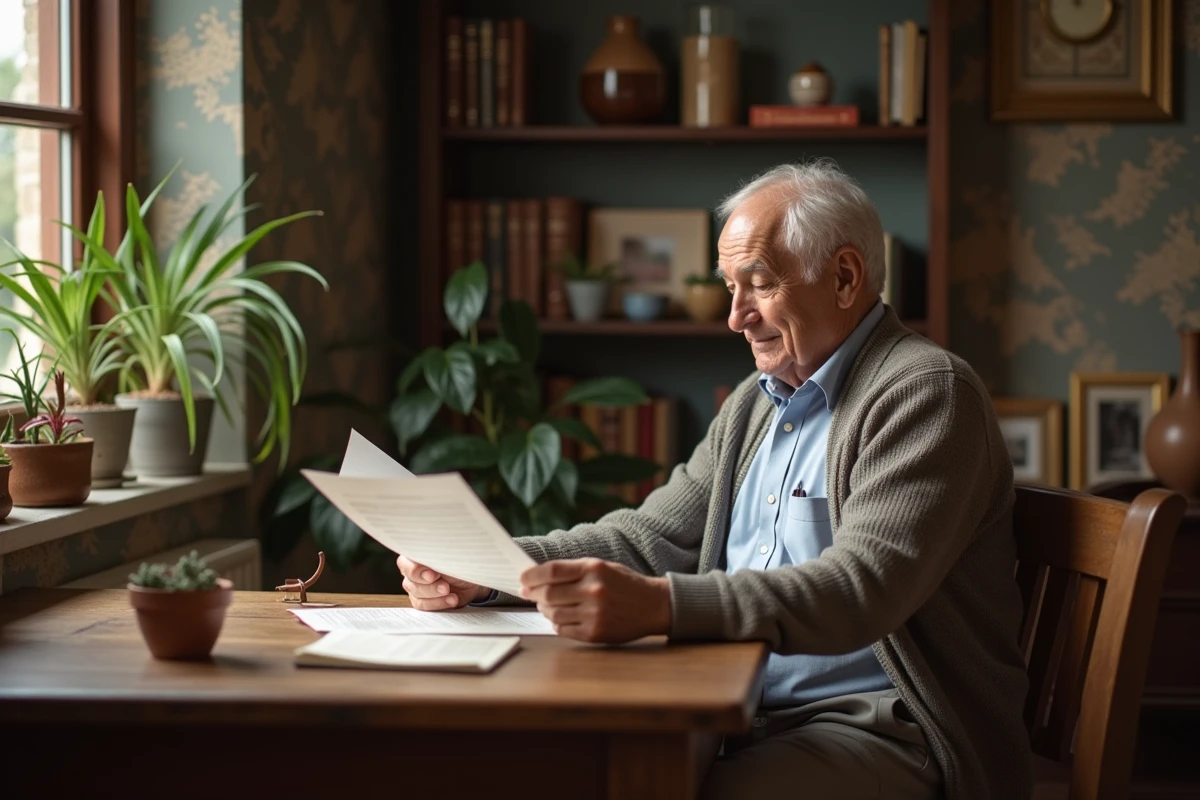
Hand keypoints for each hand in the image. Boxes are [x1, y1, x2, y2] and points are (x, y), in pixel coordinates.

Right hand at [396, 555, 488, 610]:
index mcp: (415, 555)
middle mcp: (412, 570)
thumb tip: (433, 555)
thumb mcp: (450, 556)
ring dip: (436, 595)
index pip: (405, 562)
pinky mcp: (422, 600)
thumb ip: (438, 556)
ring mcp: (415, 586)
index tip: (433, 574)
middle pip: (411, 581)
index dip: (417, 570)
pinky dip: (439, 603)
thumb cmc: (459, 562)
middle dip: (430, 586)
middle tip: (445, 586)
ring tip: (451, 593)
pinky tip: (452, 599)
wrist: (471, 577)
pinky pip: (424, 605)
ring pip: (417, 594)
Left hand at [519, 558, 670, 643]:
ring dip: (544, 609)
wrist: (654, 605)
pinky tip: (560, 618)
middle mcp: (593, 591)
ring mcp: (594, 614)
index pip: (552, 571)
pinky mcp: (596, 633)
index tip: (522, 578)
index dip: (532, 575)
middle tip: (528, 593)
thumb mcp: (603, 567)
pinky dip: (556, 624)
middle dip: (533, 594)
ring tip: (546, 605)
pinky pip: (563, 630)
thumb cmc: (625, 584)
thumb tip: (540, 577)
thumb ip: (574, 570)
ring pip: (553, 613)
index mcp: (594, 569)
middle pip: (548, 594)